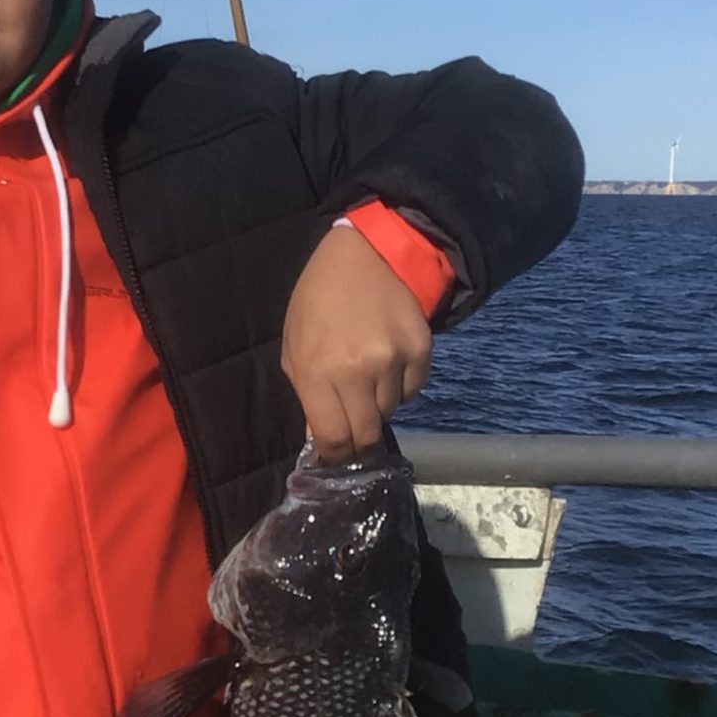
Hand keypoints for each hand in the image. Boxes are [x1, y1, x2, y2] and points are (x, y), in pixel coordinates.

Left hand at [280, 224, 432, 461]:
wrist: (369, 255)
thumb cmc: (320, 301)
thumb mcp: (296, 346)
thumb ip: (306, 396)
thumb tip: (321, 439)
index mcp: (317, 372)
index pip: (332, 438)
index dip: (335, 457)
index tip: (336, 461)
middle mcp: (356, 372)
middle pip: (365, 435)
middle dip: (358, 442)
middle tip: (354, 437)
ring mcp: (392, 362)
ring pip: (390, 412)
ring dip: (378, 406)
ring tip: (366, 377)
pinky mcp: (421, 352)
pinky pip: (412, 391)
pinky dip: (400, 386)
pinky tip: (387, 362)